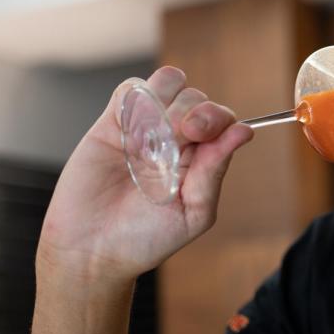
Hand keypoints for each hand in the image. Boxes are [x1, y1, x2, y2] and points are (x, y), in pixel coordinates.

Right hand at [38, 66, 253, 283]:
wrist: (91, 249)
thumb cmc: (144, 239)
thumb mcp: (192, 213)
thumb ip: (214, 171)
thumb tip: (242, 132)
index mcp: (200, 159)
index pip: (222, 118)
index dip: (216, 118)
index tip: (199, 135)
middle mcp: (176, 140)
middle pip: (196, 97)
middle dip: (190, 113)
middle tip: (171, 144)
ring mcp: (145, 128)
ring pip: (168, 84)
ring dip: (163, 102)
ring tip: (147, 138)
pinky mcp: (111, 122)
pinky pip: (130, 89)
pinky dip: (134, 98)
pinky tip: (128, 128)